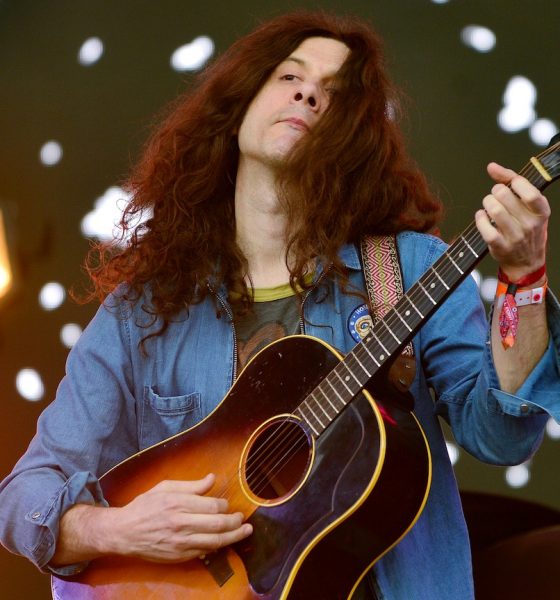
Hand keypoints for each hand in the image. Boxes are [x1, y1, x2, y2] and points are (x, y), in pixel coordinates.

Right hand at [107, 474, 251, 562]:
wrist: (124, 532)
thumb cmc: (145, 506)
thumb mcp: (166, 487)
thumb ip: (192, 485)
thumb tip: (212, 478)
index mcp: (179, 503)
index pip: (213, 506)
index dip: (225, 506)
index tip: (228, 505)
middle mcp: (182, 523)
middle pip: (218, 524)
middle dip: (235, 522)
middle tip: (243, 519)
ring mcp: (181, 542)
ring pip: (215, 541)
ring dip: (234, 536)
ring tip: (245, 531)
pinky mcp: (179, 556)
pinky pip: (204, 552)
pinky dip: (217, 547)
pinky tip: (225, 542)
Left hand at [475, 162, 549, 280]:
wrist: (526, 261)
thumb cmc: (526, 227)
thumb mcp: (529, 205)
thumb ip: (512, 182)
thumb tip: (492, 166)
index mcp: (541, 212)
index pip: (530, 193)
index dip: (516, 183)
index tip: (510, 183)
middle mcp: (530, 225)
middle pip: (506, 197)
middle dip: (495, 191)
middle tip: (495, 195)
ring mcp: (516, 237)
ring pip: (494, 211)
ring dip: (486, 203)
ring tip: (488, 204)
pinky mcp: (501, 247)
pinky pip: (486, 229)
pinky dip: (479, 219)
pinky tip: (481, 216)